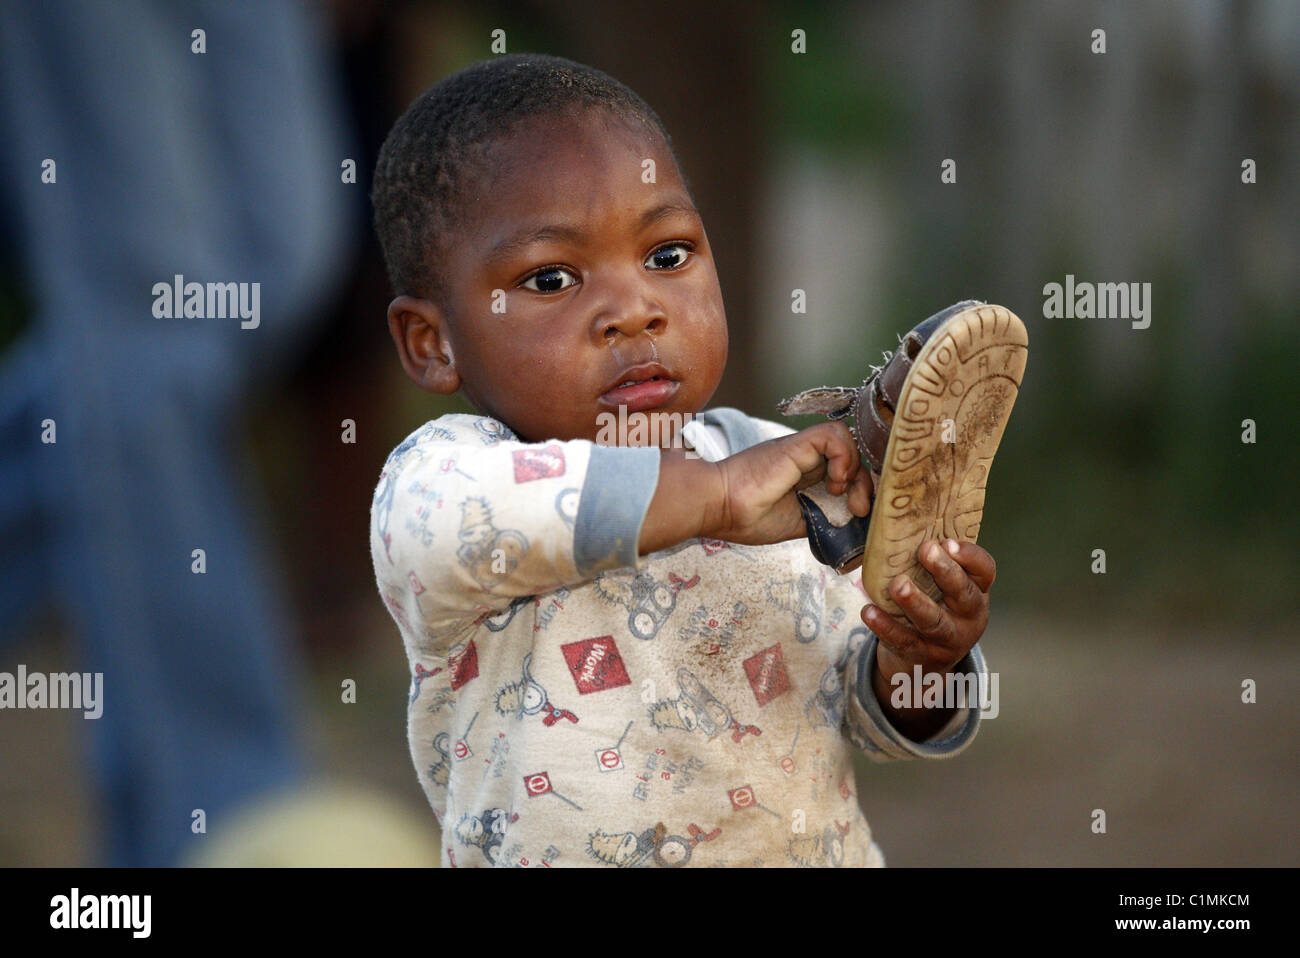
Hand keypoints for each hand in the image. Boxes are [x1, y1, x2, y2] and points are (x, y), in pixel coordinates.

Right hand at [709, 421, 872, 545]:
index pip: (846, 468)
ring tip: (840, 492)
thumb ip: (823, 518)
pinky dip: (844, 456)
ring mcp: (800, 449)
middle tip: (858, 509)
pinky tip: (834, 481)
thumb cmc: (746, 519)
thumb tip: (852, 525)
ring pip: (846, 437)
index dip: (859, 487)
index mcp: (803, 476)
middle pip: (852, 454)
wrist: (718, 508)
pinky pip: (833, 434)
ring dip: (854, 467)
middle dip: (864, 483)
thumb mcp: (798, 524)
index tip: (857, 513)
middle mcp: (804, 458)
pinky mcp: (795, 445)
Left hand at [862, 539, 994, 738]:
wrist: (926, 666)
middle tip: (926, 550)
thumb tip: (899, 524)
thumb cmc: (933, 609)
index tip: (947, 541)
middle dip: (945, 571)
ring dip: (915, 602)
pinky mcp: (924, 657)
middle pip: (963, 593)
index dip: (970, 555)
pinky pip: (904, 641)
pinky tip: (869, 611)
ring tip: (898, 585)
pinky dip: (885, 626)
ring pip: (934, 621)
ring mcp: (949, 640)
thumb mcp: (942, 588)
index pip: (984, 570)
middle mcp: (969, 616)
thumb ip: (931, 563)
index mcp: (976, 591)